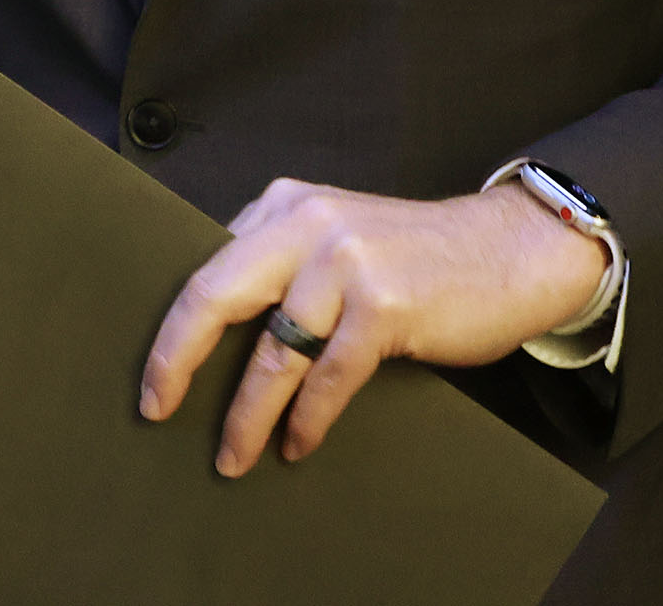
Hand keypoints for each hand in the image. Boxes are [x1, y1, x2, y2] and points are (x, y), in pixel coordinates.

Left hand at [139, 180, 605, 476]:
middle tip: (155, 410)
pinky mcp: (384, 303)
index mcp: (282, 206)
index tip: (152, 378)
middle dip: (176, 361)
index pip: (205, 268)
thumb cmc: (416, 257)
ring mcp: (345, 261)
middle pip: (213, 296)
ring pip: (273, 351)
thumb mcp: (334, 237)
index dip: (172, 329)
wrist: (511, 249)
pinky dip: (307, 418)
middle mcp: (305, 224)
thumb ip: (280, 263)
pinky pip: (328, 375)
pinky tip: (296, 445)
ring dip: (247, 414)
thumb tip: (214, 331)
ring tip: (232, 456)